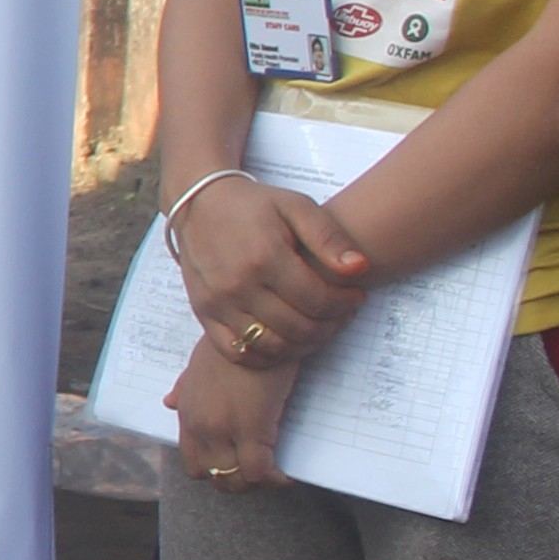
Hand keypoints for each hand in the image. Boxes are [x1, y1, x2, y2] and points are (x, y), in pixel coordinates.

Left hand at [168, 338, 299, 490]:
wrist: (256, 331)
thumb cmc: (231, 345)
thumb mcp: (198, 364)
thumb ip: (185, 387)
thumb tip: (170, 402)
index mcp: (188, 413)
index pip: (192, 461)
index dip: (216, 470)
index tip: (236, 467)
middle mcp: (200, 426)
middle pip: (212, 476)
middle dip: (236, 482)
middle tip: (259, 474)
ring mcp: (224, 429)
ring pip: (234, 479)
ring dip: (254, 483)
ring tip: (272, 475)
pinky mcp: (253, 428)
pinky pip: (259, 471)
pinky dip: (274, 479)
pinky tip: (287, 475)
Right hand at [173, 176, 374, 360]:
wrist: (198, 205)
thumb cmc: (253, 205)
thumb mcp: (296, 206)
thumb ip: (329, 237)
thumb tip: (360, 268)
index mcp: (265, 257)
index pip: (318, 300)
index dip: (345, 304)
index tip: (356, 296)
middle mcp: (238, 285)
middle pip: (298, 328)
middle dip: (331, 325)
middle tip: (342, 313)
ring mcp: (218, 303)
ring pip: (272, 345)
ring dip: (304, 344)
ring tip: (318, 326)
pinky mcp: (204, 313)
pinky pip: (237, 351)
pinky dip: (266, 355)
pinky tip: (284, 340)